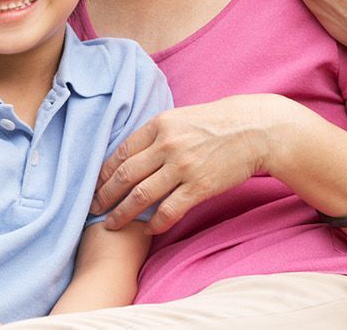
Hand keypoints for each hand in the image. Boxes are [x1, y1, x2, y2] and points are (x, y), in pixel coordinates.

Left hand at [92, 95, 296, 232]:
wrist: (253, 129)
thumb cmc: (215, 123)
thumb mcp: (180, 118)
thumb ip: (155, 135)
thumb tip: (129, 154)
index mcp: (159, 125)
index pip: (121, 152)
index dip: (103, 172)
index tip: (93, 185)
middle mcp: (167, 145)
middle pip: (125, 175)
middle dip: (105, 195)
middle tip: (92, 208)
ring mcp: (183, 167)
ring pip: (141, 196)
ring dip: (122, 213)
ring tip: (111, 224)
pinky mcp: (200, 186)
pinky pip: (170, 210)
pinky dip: (155, 223)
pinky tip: (148, 229)